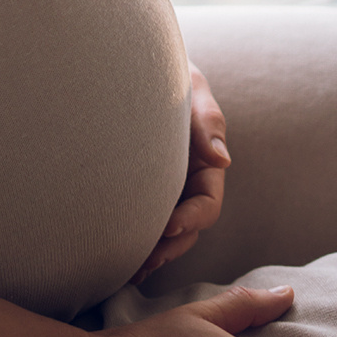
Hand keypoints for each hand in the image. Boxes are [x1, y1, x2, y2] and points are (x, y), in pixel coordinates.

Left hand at [133, 61, 228, 280]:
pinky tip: (114, 259)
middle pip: (186, 228)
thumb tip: (222, 160)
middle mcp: (187, 185)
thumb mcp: (193, 91)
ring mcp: (164, 191)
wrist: (138, 66)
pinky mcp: (140, 192)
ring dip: (151, 252)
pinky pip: (141, 222)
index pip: (207, 204)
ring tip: (129, 270)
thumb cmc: (171, 75)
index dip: (191, 219)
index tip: (169, 226)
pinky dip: (133, 241)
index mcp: (206, 166)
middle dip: (169, 247)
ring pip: (165, 232)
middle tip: (143, 260)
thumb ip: (207, 122)